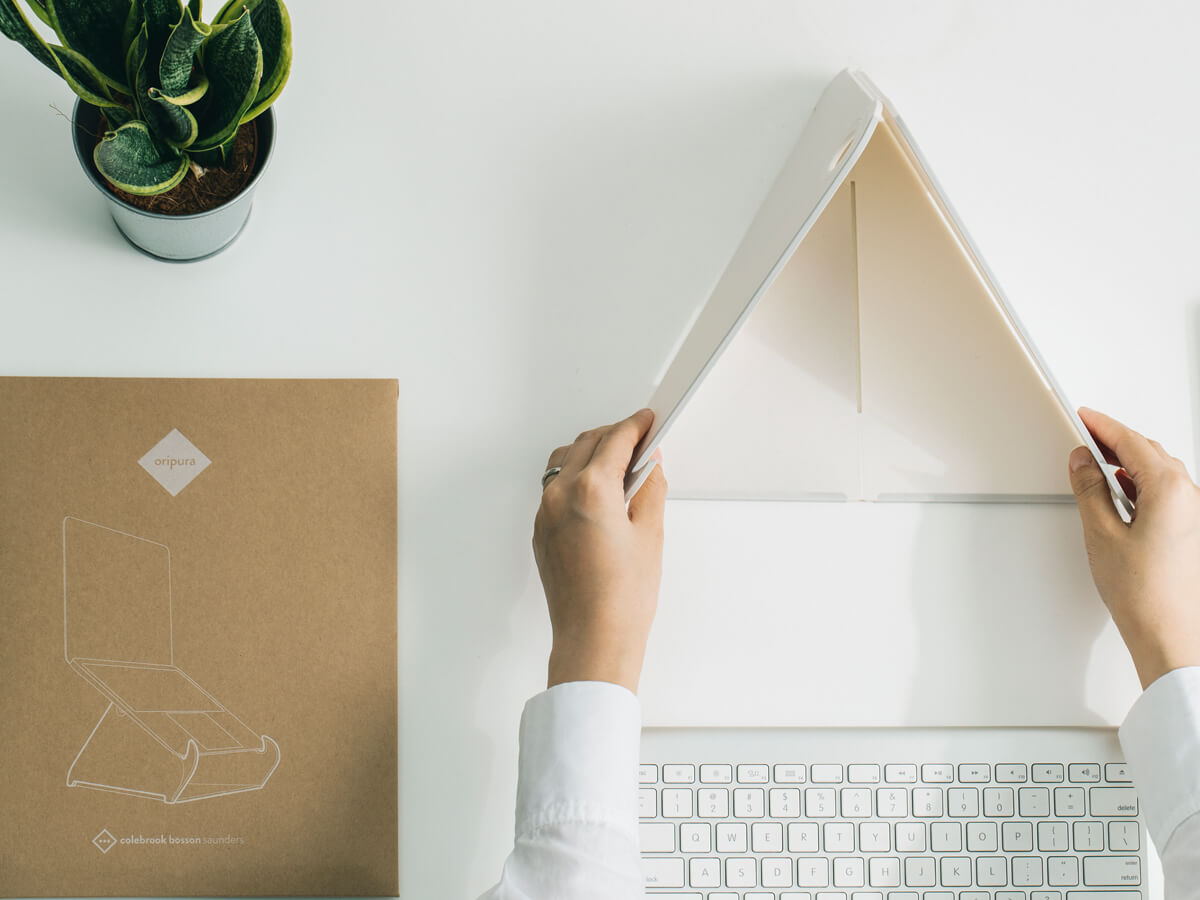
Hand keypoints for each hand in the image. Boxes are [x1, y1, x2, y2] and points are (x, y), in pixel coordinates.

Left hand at [533, 409, 667, 693]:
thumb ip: (650, 489)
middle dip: (615, 436)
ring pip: (564, 461)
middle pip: (587, 443)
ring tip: (620, 465)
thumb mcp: (650, 534)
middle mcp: (561, 495)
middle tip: (642, 441)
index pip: (615, 439)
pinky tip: (599, 491)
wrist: (594, 639)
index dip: (637, 426)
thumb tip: (650, 467)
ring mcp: (545, 513)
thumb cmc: (622, 598)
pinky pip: (555, 487)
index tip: (649, 421)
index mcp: (591, 490)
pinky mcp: (540, 530)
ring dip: (591, 453)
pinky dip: (576, 477)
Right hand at [1069, 407, 1199, 688]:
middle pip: (1150, 453)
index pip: (1131, 442)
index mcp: (1170, 489)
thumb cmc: (1145, 593)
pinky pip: (1167, 493)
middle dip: (1116, 442)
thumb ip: (1090, 490)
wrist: (1172, 634)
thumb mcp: (1101, 533)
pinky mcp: (1192, 531)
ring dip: (1129, 464)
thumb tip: (1083, 463)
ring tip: (1097, 467)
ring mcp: (1195, 514)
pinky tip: (1122, 495)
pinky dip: (1142, 485)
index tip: (1085, 416)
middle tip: (1086, 438)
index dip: (1103, 426)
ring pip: (1160, 472)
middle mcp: (1190, 497)